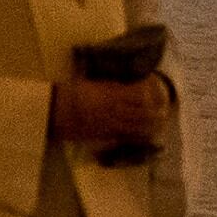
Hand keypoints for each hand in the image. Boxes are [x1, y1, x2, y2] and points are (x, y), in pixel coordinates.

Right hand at [51, 72, 170, 151]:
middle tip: (164, 103)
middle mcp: (115, 109)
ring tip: (160, 118)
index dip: (152, 88)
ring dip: (154, 123)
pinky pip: (131, 137)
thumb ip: (109, 83)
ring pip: (142, 126)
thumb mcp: (88, 80)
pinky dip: (142, 135)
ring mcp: (113, 124)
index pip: (141, 92)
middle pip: (147, 111)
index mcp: (110, 93)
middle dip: (159, 108)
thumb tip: (125, 78)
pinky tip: (146, 131)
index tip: (154, 82)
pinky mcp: (108, 135)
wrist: (52, 113)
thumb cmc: (68, 92)